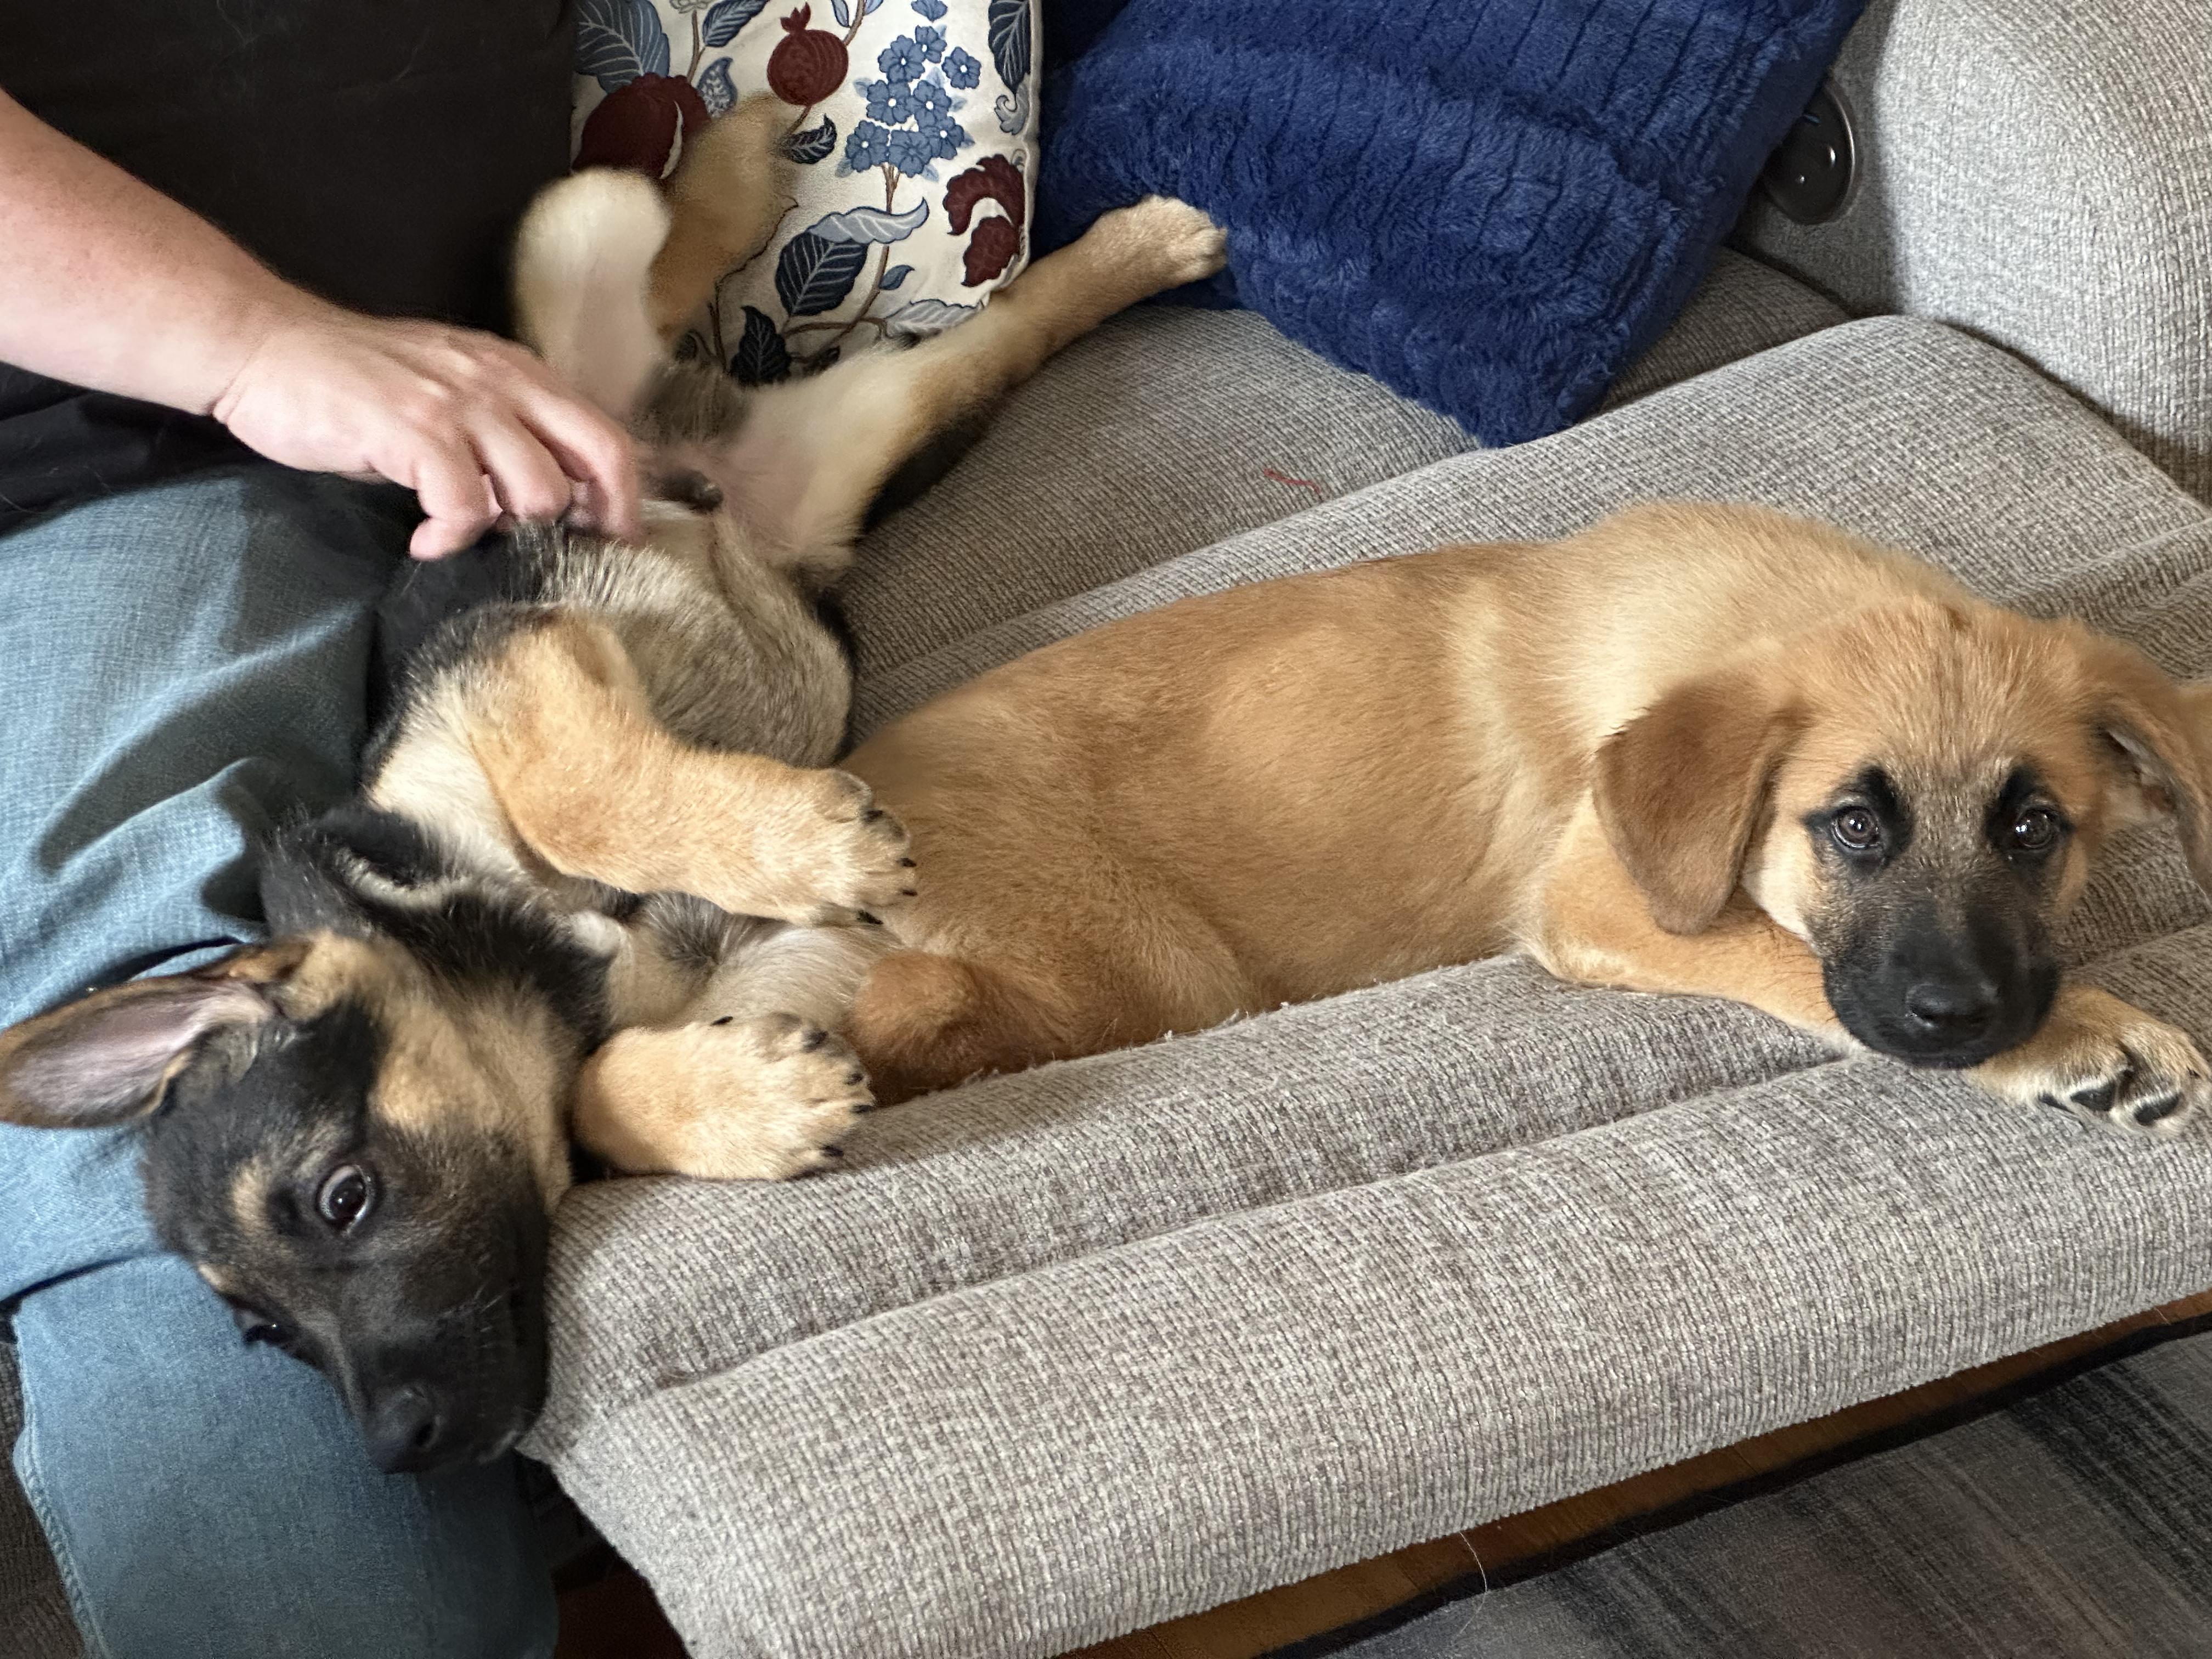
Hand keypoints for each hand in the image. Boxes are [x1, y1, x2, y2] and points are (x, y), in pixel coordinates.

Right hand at [210, 303, 641, 558]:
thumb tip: (542, 504)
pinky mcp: (413, 430)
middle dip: (597, 519)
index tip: (609, 538)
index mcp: (516, 372)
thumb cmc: (353, 383)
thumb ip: (499, 439)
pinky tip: (424, 542)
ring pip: (538, 489)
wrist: (264, 346)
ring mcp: (459, 404)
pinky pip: (465, 506)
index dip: (622, 495)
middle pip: (599, 455)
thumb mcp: (446, 398)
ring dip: (512, 532)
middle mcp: (501, 381)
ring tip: (469, 536)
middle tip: (564, 558)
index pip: (605, 434)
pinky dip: (451, 537)